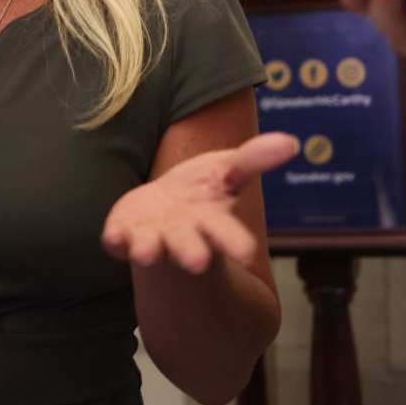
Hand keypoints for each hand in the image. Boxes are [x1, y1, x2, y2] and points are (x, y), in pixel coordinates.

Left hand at [101, 133, 298, 273]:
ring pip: (149, 248)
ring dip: (147, 249)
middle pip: (187, 246)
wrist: (162, 208)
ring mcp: (151, 236)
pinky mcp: (123, 235)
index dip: (235, 243)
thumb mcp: (227, 170)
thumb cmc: (201, 191)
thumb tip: (291, 142)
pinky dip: (116, 241)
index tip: (246, 253)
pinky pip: (117, 242)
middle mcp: (181, 235)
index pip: (226, 234)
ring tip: (146, 252)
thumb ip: (254, 159)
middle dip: (190, 252)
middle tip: (194, 262)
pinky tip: (114, 237)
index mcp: (210, 221)